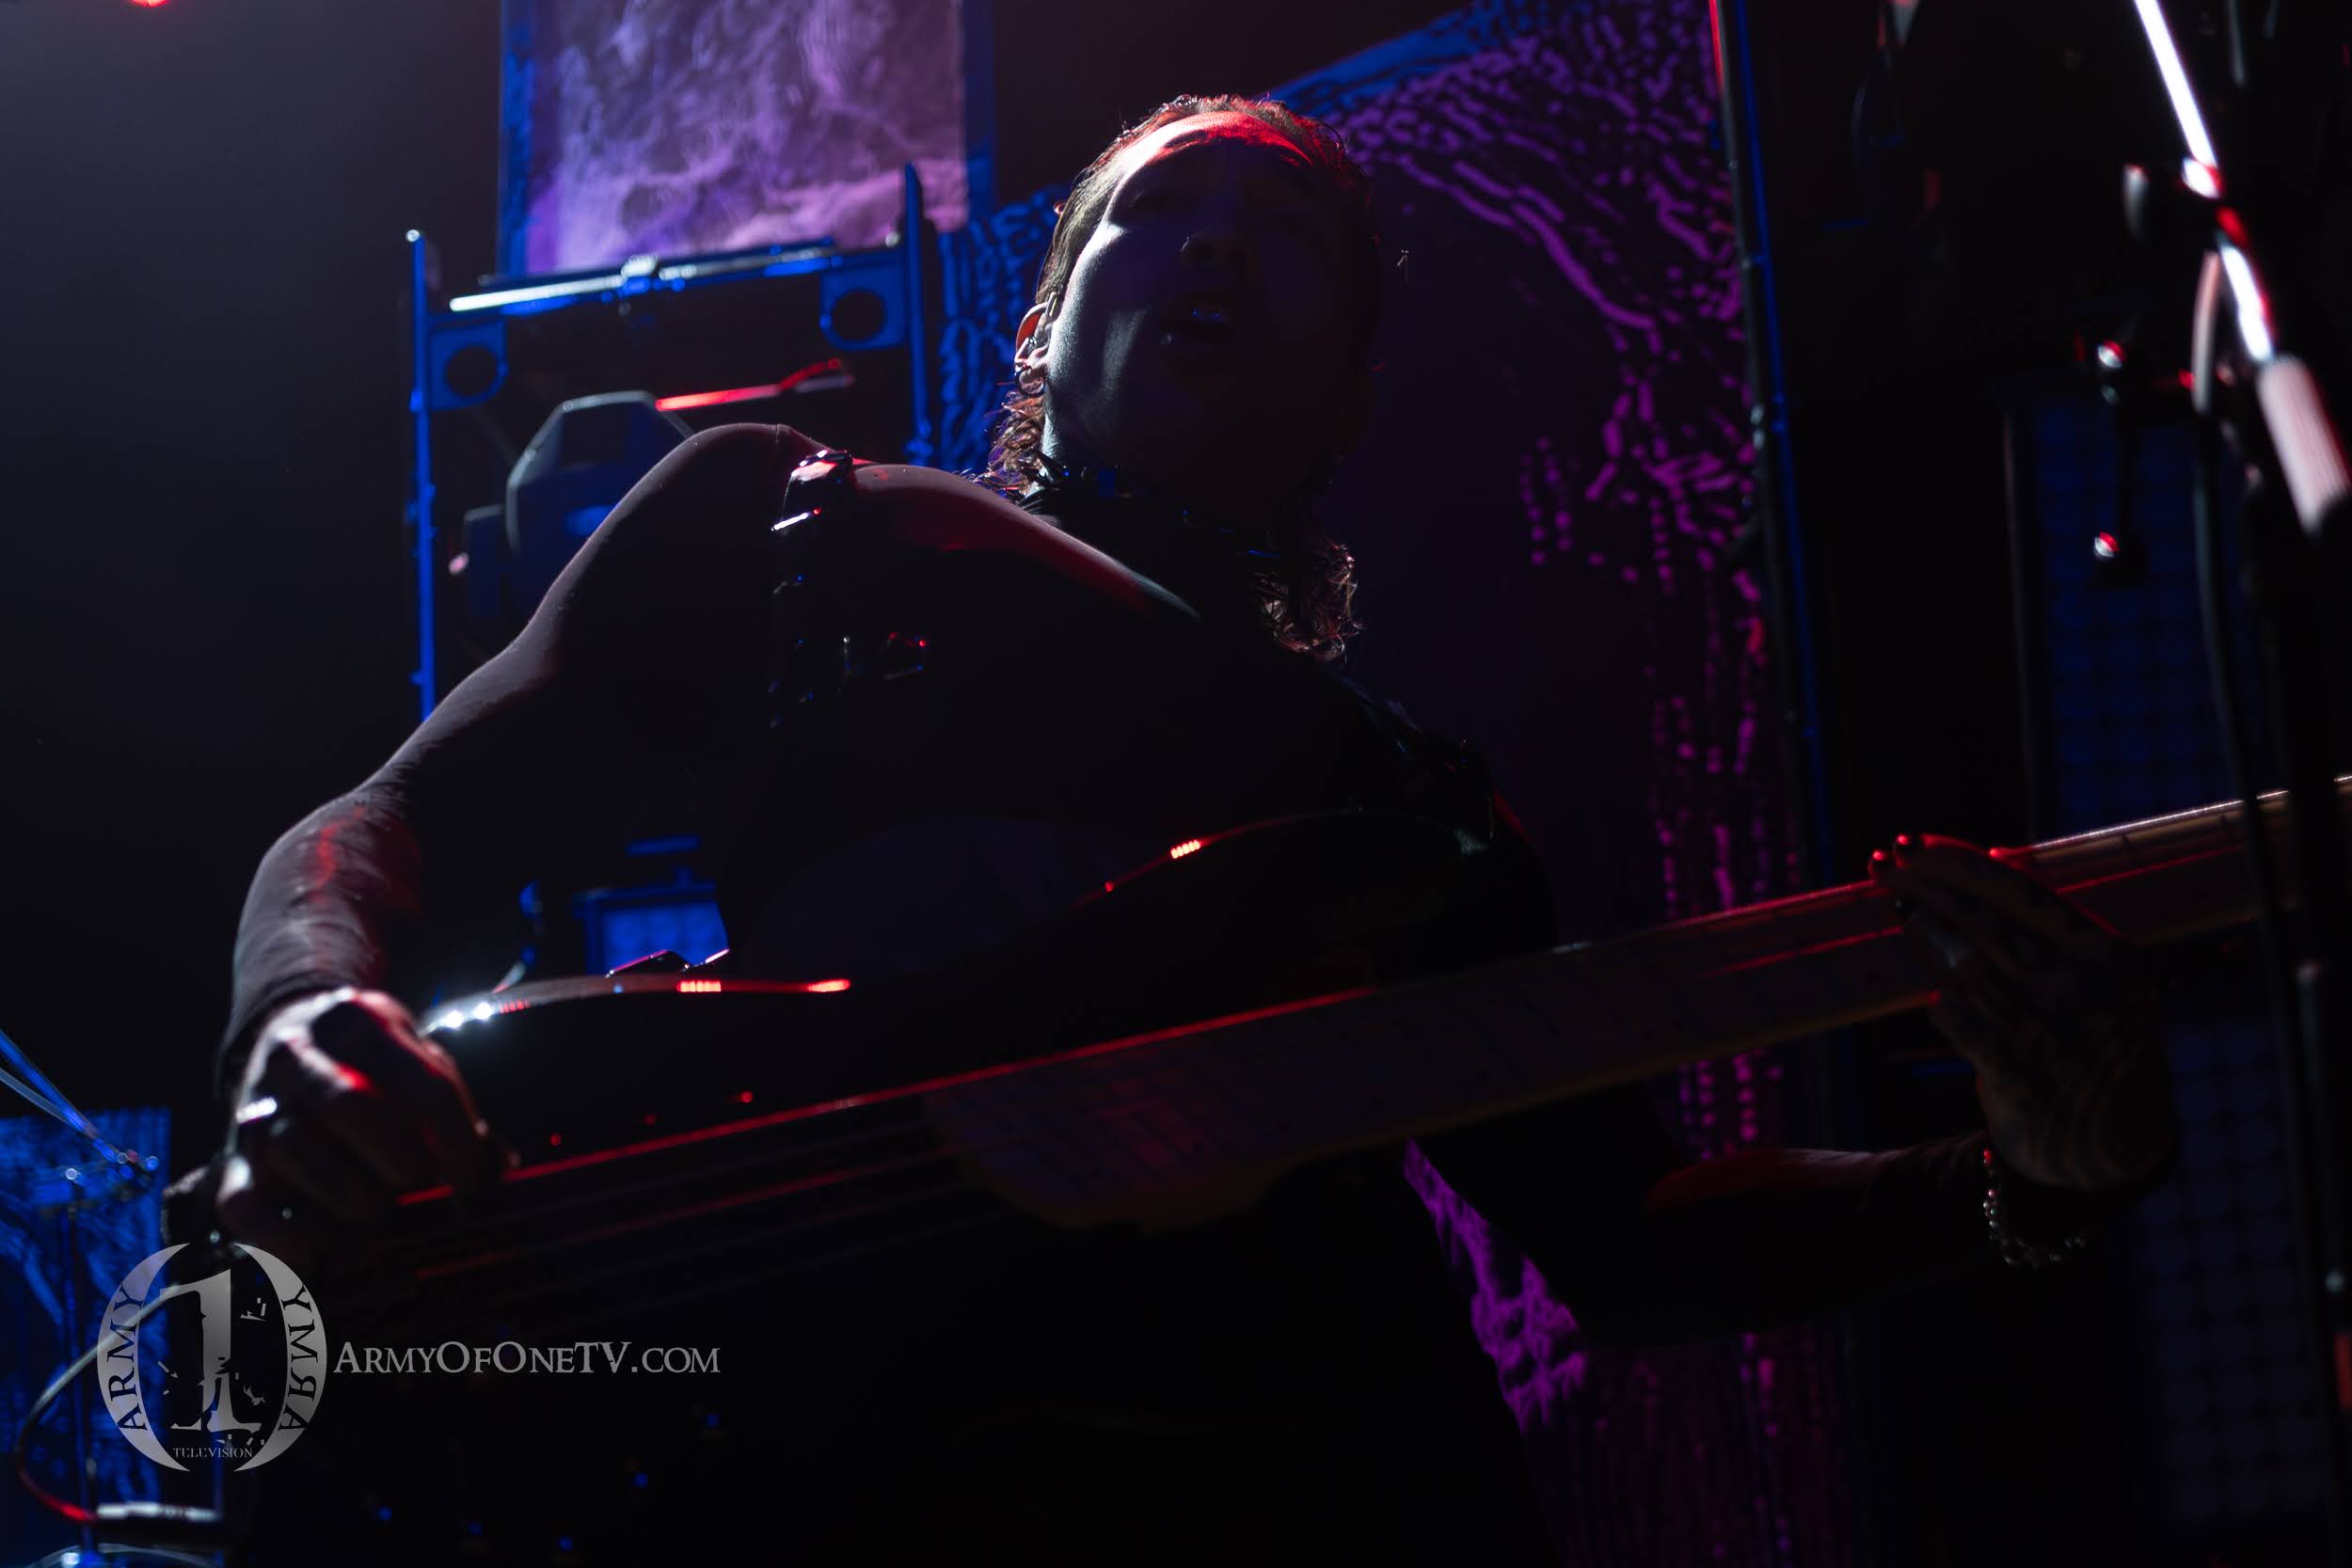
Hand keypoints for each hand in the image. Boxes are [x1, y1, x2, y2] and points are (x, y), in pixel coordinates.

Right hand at [216, 987, 506, 1270]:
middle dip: (402, 1161)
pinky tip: (327, 1250)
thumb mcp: (414, 1056)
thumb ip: (449, 1105)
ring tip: (384, 1209)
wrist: (283, 1032)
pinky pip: (244, 1207)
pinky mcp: (232, 1159)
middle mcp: (296, 1055)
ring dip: (354, 1196)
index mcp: (358, 1019)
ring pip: (298, 1151)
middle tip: (423, 1185)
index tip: (473, 1176)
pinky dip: (285, 1238)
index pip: (422, 1083)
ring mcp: (258, 1105)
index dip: (457, 1137)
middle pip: (350, 1108)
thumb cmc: (372, 1063)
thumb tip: (497, 1169)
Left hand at [1869, 834, 2177, 1191]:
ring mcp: (2048, 1032)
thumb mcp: (2097, 976)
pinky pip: (1958, 1021)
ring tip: (1908, 917)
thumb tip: (1991, 851)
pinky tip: (1940, 1000)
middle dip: (1922, 886)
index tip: (1906, 844)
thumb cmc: (2096, 1040)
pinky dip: (1943, 1006)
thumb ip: (2046, 922)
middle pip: (1980, 921)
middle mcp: (2079, 987)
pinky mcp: (2017, 1075)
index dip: (1952, 862)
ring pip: (1961, 967)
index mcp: (2105, 953)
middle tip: (1879, 863)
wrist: (2113, 1146)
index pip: (2015, 890)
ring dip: (1926, 937)